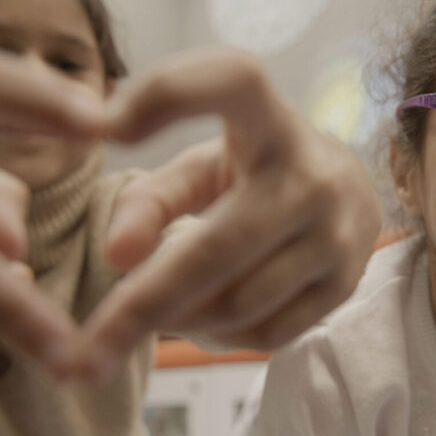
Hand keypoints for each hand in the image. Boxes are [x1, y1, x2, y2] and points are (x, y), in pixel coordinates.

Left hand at [75, 48, 380, 380]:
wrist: (352, 193)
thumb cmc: (255, 170)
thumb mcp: (201, 167)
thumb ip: (150, 200)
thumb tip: (116, 258)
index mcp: (273, 123)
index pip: (235, 81)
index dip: (170, 93)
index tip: (108, 130)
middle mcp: (313, 177)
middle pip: (216, 248)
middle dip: (142, 306)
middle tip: (82, 355)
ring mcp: (338, 234)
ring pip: (236, 303)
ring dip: (180, 318)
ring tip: (155, 309)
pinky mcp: (347, 284)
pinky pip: (266, 332)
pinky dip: (219, 336)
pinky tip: (202, 319)